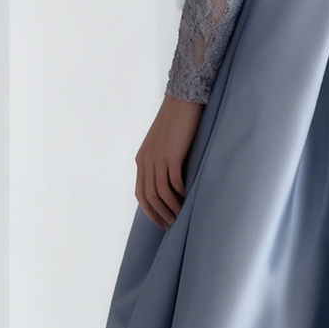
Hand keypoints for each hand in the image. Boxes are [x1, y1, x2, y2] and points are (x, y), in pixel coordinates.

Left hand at [135, 94, 203, 228]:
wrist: (182, 102)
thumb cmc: (176, 122)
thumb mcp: (162, 145)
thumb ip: (161, 162)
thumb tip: (170, 183)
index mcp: (142, 160)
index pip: (140, 192)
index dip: (148, 211)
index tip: (160, 221)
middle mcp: (146, 161)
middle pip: (148, 196)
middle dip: (159, 214)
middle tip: (171, 225)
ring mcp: (158, 158)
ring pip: (160, 192)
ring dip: (170, 207)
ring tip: (179, 217)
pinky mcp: (171, 155)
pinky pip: (174, 181)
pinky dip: (180, 194)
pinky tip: (188, 199)